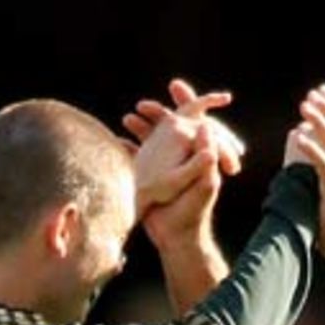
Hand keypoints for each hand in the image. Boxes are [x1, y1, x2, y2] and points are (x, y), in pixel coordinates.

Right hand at [127, 78, 244, 248]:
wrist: (177, 238)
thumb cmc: (193, 214)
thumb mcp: (204, 183)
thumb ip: (205, 156)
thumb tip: (206, 125)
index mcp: (199, 152)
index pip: (195, 119)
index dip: (188, 101)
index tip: (174, 86)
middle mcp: (185, 157)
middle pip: (172, 125)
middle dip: (159, 112)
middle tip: (143, 104)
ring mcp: (169, 167)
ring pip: (155, 139)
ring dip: (142, 127)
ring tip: (128, 118)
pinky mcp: (155, 180)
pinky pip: (141, 158)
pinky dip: (130, 148)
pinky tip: (118, 141)